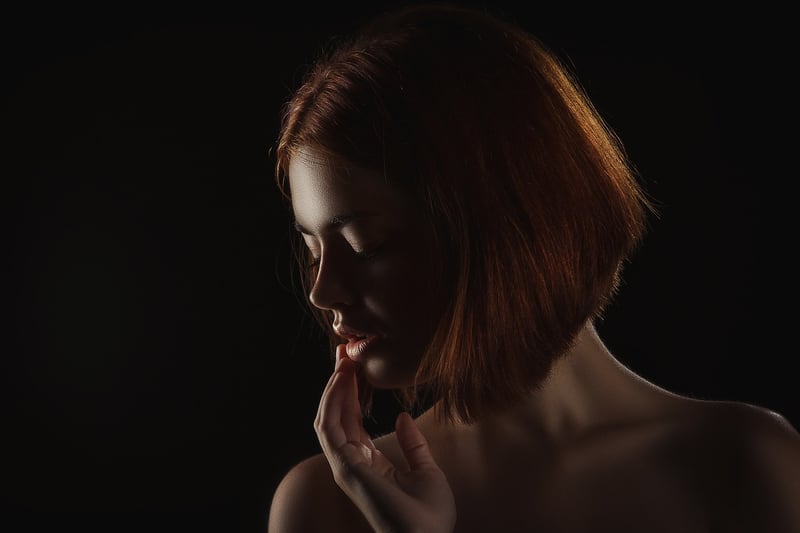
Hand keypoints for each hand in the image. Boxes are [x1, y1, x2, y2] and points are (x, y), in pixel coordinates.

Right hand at [314, 344, 456, 532]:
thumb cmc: (429, 515)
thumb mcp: (427, 470)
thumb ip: (414, 444)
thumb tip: (403, 416)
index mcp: (368, 462)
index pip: (352, 419)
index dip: (352, 391)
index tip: (356, 365)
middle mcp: (351, 462)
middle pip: (337, 414)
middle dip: (339, 382)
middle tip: (345, 352)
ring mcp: (345, 465)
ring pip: (329, 417)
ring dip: (334, 387)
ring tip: (343, 360)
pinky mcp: (344, 466)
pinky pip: (330, 427)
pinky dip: (333, 401)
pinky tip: (342, 379)